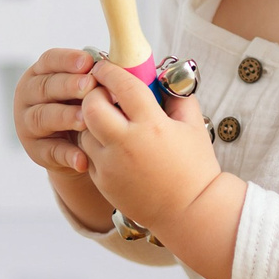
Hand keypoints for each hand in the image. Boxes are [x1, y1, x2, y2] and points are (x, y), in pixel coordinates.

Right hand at [15, 48, 111, 230]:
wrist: (77, 145)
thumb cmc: (91, 107)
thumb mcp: (93, 88)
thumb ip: (105, 75)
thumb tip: (141, 64)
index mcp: (44, 71)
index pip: (50, 59)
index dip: (67, 59)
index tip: (88, 62)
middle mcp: (30, 94)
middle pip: (45, 86)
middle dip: (68, 85)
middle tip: (89, 87)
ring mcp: (28, 122)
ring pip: (43, 116)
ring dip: (65, 117)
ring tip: (85, 120)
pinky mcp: (35, 149)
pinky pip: (50, 151)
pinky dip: (67, 154)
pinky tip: (83, 159)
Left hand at [78, 65, 221, 232]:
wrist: (190, 212)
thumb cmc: (195, 168)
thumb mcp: (194, 126)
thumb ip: (177, 97)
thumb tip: (162, 77)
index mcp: (152, 126)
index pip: (122, 86)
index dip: (110, 70)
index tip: (105, 66)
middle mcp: (126, 144)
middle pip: (91, 106)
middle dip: (94, 94)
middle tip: (105, 94)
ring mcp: (110, 165)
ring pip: (84, 130)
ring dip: (92, 120)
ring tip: (110, 121)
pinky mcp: (102, 181)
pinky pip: (87, 154)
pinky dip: (95, 144)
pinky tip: (112, 144)